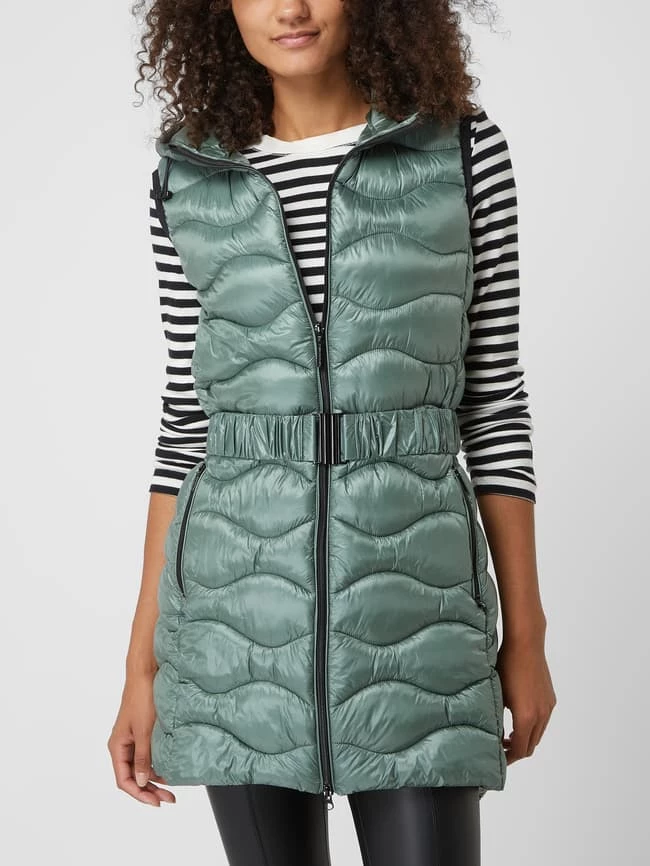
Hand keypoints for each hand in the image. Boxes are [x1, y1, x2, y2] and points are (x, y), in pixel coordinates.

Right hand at [107, 672, 175, 805]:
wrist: (146, 673)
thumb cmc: (142, 699)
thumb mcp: (144, 731)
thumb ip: (142, 757)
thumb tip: (140, 782)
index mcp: (117, 746)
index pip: (124, 780)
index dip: (139, 794)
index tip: (156, 802)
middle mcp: (122, 745)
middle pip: (133, 777)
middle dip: (149, 790)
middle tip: (169, 799)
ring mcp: (132, 739)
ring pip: (141, 767)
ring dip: (154, 778)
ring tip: (171, 788)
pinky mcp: (142, 732)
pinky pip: (147, 755)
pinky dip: (157, 764)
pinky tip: (169, 768)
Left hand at [496, 637, 555, 764]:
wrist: (526, 643)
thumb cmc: (507, 665)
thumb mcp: (497, 693)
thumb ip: (497, 717)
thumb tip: (493, 733)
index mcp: (526, 717)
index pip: (520, 750)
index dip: (508, 758)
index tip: (498, 757)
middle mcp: (541, 715)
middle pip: (531, 745)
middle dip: (517, 750)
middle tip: (500, 747)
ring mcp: (548, 706)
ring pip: (538, 733)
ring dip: (525, 738)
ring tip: (508, 734)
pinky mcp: (550, 698)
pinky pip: (543, 720)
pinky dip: (532, 726)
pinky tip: (518, 717)